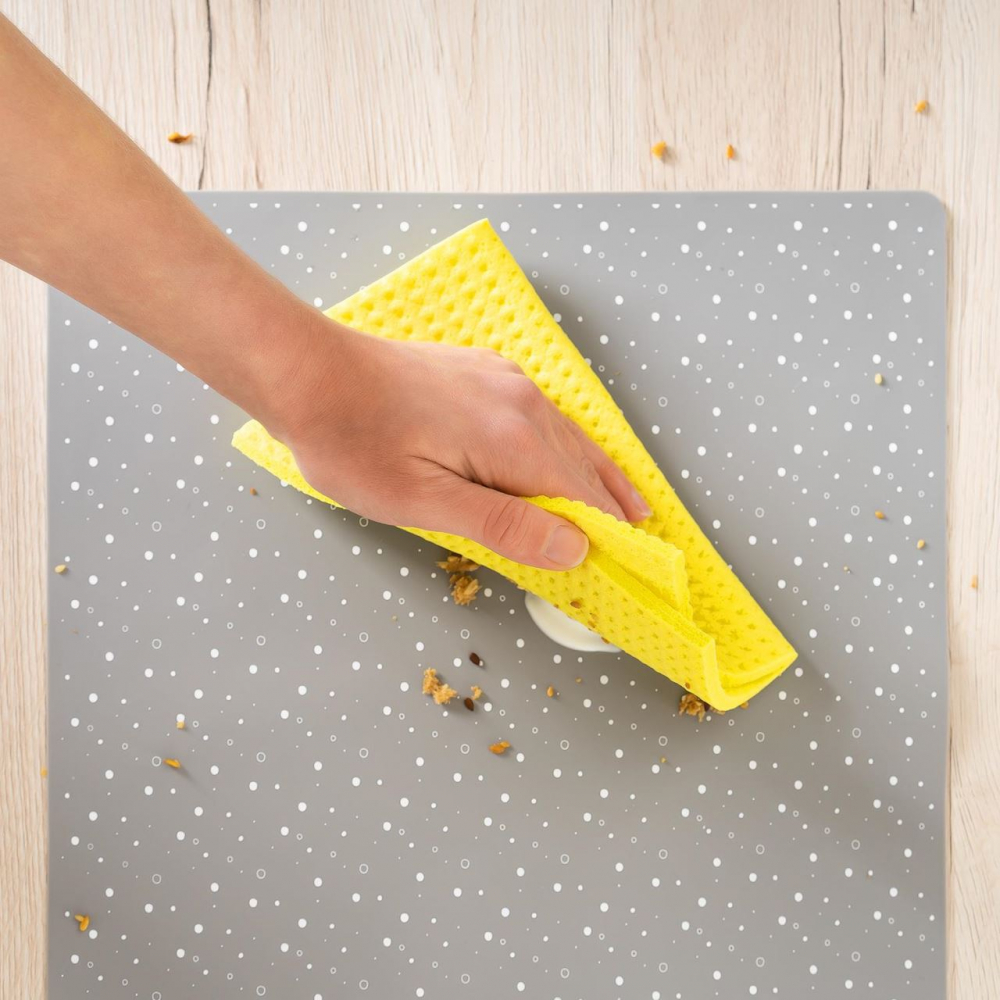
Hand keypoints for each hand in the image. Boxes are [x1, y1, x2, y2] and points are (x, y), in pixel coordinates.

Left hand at [272, 322, 651, 569]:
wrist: (307, 370)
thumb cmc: (352, 442)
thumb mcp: (422, 500)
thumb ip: (502, 523)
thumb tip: (575, 547)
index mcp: (513, 438)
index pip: (581, 499)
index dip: (608, 536)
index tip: (637, 566)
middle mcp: (523, 401)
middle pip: (583, 466)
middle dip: (613, 508)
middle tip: (646, 544)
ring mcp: (505, 380)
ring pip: (569, 437)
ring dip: (598, 476)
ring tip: (630, 507)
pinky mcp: (486, 372)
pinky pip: (545, 416)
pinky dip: (568, 447)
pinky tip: (571, 458)